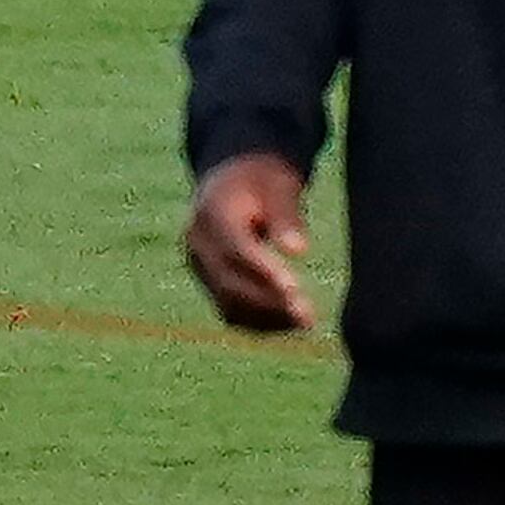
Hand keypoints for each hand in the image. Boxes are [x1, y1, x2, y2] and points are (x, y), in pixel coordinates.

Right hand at [184, 151, 317, 333]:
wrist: (231, 181)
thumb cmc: (262, 181)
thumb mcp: (278, 186)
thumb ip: (286, 216)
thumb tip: (300, 250)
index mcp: (211, 214)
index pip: (235, 250)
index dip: (263, 272)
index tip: (295, 288)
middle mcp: (197, 243)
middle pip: (229, 282)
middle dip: (269, 301)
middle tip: (308, 316)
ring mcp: (199, 266)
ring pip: (227, 302)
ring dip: (265, 318)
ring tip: (304, 323)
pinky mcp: (207, 282)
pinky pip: (229, 310)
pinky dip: (258, 321)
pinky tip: (289, 323)